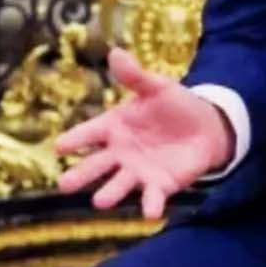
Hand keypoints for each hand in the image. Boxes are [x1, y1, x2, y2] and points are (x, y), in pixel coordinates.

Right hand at [56, 49, 233, 218]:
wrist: (206, 127)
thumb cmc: (174, 105)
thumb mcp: (156, 87)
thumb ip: (135, 76)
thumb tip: (115, 52)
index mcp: (114, 126)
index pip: (90, 132)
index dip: (75, 139)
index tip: (59, 147)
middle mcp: (120, 152)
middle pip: (96, 165)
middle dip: (81, 174)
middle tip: (64, 184)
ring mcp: (137, 171)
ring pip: (119, 184)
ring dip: (110, 193)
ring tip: (99, 202)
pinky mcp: (159, 185)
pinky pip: (152, 197)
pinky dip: (150, 206)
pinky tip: (150, 214)